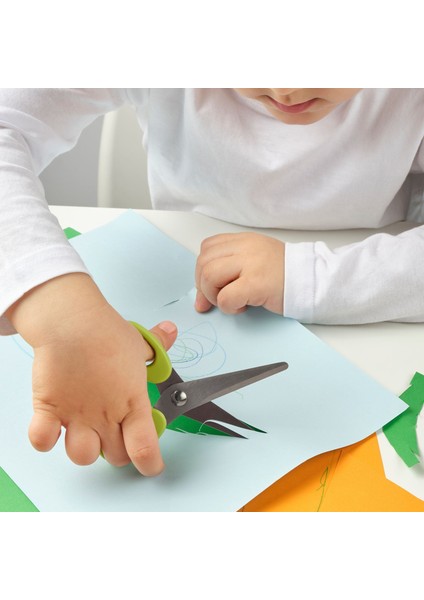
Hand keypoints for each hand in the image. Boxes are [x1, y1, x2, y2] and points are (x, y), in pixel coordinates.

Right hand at [6, 273, 177, 475]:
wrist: (73, 322)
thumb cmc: (106, 332)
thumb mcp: (140, 342)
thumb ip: (158, 345)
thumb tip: (170, 331)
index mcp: (132, 403)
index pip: (145, 449)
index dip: (150, 464)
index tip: (151, 465)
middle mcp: (106, 415)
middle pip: (115, 457)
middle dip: (118, 453)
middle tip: (116, 435)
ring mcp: (77, 414)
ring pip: (82, 456)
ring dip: (85, 450)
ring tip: (86, 432)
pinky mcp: (50, 408)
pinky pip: (43, 440)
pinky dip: (46, 439)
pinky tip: (53, 428)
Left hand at [195, 233, 284, 314]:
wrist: (313, 280)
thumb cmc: (286, 275)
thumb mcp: (255, 262)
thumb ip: (228, 272)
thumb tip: (200, 299)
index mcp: (244, 240)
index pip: (207, 249)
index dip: (203, 271)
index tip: (212, 288)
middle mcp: (245, 247)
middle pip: (203, 263)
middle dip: (204, 286)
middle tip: (220, 298)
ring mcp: (251, 264)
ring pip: (209, 277)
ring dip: (215, 296)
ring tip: (233, 301)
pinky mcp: (256, 283)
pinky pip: (226, 297)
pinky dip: (229, 307)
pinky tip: (243, 307)